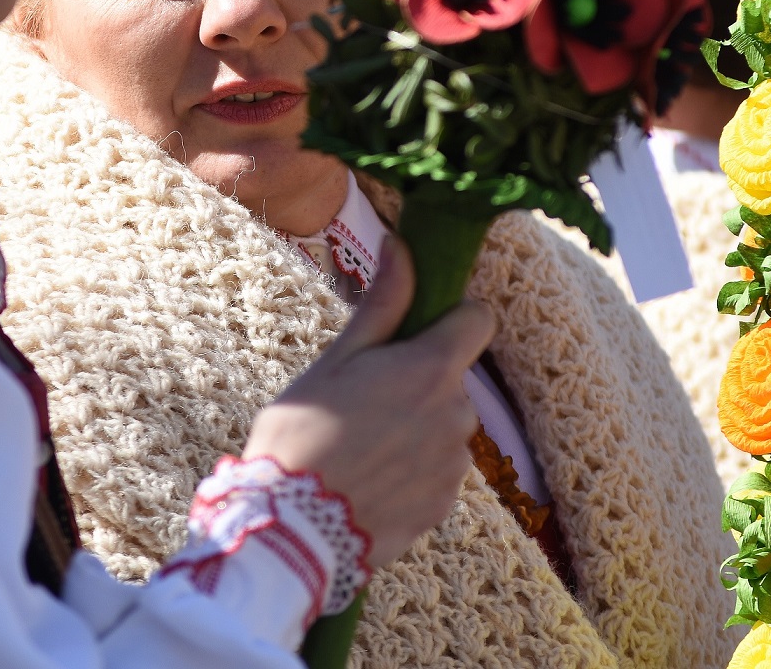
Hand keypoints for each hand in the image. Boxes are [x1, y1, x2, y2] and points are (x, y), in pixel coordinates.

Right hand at [240, 238, 494, 566]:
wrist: (292, 526)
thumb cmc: (304, 431)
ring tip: (360, 445)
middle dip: (419, 380)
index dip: (452, 316)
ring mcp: (454, 465)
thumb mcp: (339, 358)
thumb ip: (383, 302)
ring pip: (444, 426)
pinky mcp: (443, 506)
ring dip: (416, 427)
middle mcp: (458, 414)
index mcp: (432, 369)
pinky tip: (368, 479)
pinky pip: (436, 472)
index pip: (478, 319)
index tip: (419, 326)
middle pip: (451, 378)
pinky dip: (411, 470)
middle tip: (363, 398)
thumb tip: (400, 244)